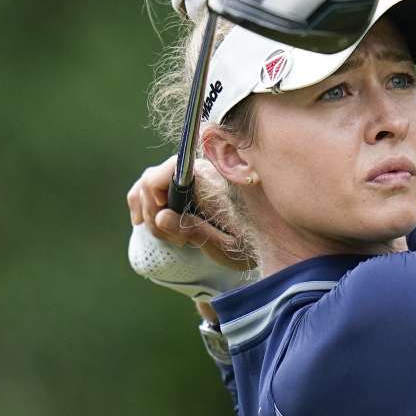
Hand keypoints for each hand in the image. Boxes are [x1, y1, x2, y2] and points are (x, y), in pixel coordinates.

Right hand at [126, 155, 253, 271]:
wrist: (271, 241)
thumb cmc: (251, 243)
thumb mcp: (227, 245)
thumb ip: (195, 230)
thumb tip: (160, 217)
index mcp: (209, 180)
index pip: (166, 171)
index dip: (155, 196)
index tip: (164, 220)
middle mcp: (198, 171)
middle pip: (151, 178)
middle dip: (153, 212)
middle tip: (176, 240)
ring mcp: (190, 177)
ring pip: (148, 182)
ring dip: (150, 211)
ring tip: (173, 237)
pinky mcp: (186, 187)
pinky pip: (152, 185)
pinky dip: (144, 202)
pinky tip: (144, 221)